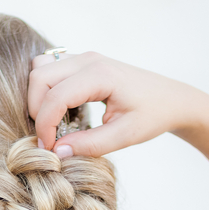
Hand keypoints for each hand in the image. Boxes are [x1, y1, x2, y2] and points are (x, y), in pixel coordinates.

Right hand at [28, 51, 204, 156]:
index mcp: (101, 75)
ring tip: (54, 122)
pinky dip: (47, 90)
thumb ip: (90, 145)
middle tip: (50, 137)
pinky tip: (63, 111)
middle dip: (37, 110)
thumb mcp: (124, 136)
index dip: (45, 126)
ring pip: (40, 70)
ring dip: (39, 97)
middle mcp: (88, 60)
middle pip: (39, 78)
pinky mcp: (82, 62)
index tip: (50, 149)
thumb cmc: (153, 116)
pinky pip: (50, 70)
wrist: (172, 99)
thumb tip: (57, 152)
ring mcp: (84, 57)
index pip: (55, 97)